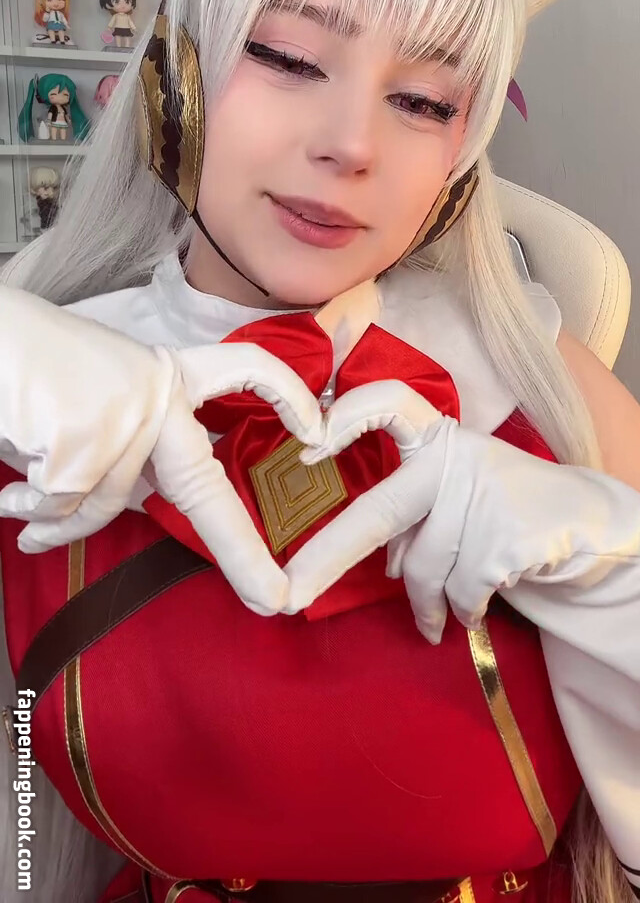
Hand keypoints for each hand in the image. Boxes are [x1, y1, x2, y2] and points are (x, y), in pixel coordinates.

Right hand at [0, 289, 322, 615]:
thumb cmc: (37, 374)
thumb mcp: (101, 405)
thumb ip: (132, 451)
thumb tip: (132, 510)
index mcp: (168, 374)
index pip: (245, 368)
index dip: (286, 397)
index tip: (317, 432)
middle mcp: (156, 392)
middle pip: (203, 489)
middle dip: (240, 552)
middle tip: (276, 600)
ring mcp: (123, 416)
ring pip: (104, 505)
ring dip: (56, 516)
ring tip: (20, 500)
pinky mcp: (84, 438)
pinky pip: (66, 506)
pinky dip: (35, 513)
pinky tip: (11, 498)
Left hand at [284, 380, 639, 641]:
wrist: (582, 520)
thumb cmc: (500, 505)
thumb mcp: (454, 496)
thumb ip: (413, 518)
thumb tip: (387, 566)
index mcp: (437, 436)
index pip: (390, 403)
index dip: (348, 418)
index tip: (309, 445)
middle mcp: (455, 456)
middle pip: (381, 510)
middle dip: (330, 554)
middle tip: (292, 593)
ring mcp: (482, 493)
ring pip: (423, 571)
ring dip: (427, 607)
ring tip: (436, 621)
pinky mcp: (507, 535)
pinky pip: (462, 591)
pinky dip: (463, 611)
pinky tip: (474, 610)